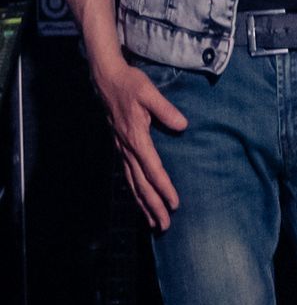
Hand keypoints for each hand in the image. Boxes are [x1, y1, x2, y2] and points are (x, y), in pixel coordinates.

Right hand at [93, 56, 186, 230]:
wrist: (107, 78)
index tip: (174, 204)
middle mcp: (127, 147)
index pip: (153, 169)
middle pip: (140, 184)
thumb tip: (182, 125)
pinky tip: (141, 200)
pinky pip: (128, 174)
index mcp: (136, 137)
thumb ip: (166, 110)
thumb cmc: (130, 83)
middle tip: (164, 226)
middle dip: (152, 206)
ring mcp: (122, 148)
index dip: (164, 188)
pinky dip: (135, 191)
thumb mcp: (150, 93)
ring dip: (143, 203)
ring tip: (153, 222)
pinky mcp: (121, 146)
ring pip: (132, 183)